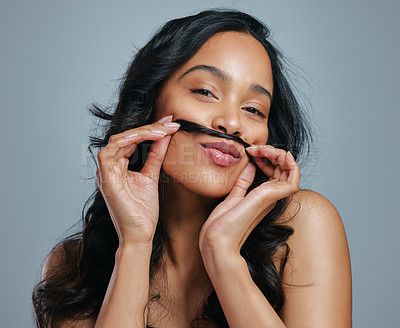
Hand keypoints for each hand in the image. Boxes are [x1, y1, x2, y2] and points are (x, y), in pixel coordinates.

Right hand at [95, 115, 179, 245]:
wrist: (141, 233)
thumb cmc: (143, 210)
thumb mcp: (152, 176)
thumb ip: (156, 155)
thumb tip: (165, 136)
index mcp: (119, 165)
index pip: (133, 140)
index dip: (151, 129)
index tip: (171, 123)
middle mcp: (110, 166)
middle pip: (126, 137)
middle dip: (150, 128)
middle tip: (170, 123)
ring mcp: (106, 172)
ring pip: (118, 141)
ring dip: (141, 132)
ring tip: (162, 130)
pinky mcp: (106, 179)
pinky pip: (109, 153)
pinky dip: (127, 141)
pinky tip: (145, 136)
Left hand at [199, 145, 299, 255]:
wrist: (217, 239)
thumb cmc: (222, 224)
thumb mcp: (233, 196)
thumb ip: (243, 182)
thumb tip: (250, 166)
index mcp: (262, 196)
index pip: (276, 171)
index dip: (267, 157)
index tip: (251, 151)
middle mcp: (270, 196)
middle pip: (284, 168)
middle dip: (273, 152)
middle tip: (256, 148)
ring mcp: (272, 197)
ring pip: (291, 170)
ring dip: (281, 155)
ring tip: (266, 149)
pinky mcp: (270, 197)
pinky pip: (293, 179)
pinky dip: (292, 165)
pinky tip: (282, 155)